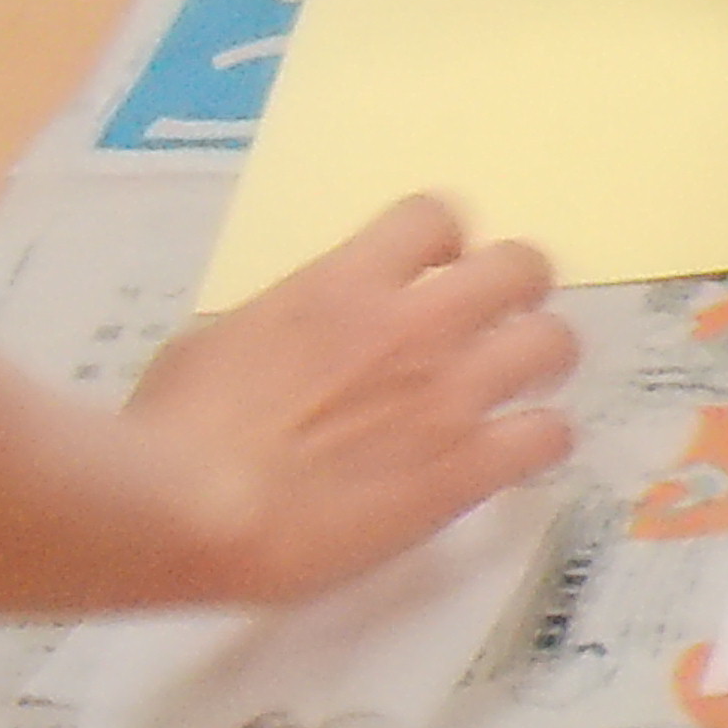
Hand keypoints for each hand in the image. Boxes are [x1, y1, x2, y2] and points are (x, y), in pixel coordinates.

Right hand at [120, 199, 576, 607]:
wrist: (184, 509)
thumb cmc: (174, 432)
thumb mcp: (217, 345)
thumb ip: (283, 328)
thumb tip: (292, 339)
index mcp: (343, 285)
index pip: (432, 217)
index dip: (445, 243)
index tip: (436, 269)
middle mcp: (413, 325)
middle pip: (521, 266)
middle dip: (519, 289)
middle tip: (500, 320)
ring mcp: (449, 394)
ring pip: (553, 342)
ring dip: (542, 358)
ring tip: (523, 384)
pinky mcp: (467, 467)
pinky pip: (550, 435)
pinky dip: (542, 441)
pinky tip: (516, 455)